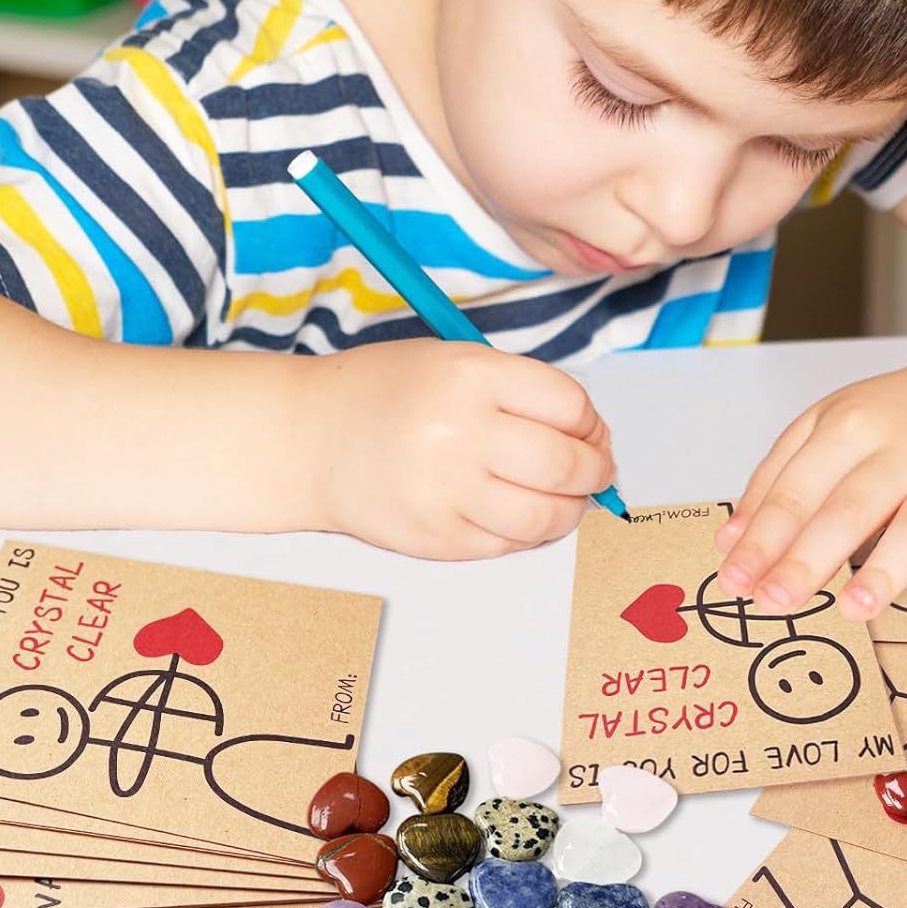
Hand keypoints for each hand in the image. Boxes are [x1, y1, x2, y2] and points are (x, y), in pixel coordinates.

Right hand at [303, 339, 614, 557]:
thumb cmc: (388, 395)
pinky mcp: (436, 538)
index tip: (590, 430)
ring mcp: (446, 492)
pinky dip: (530, 533)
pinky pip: (509, 545)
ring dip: (571, 509)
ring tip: (566, 497)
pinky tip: (521, 514)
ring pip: (547, 516)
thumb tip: (591, 438)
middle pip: (566, 464)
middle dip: (596, 470)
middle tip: (596, 470)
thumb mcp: (454, 362)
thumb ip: (521, 393)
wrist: (310, 439)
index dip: (592, 422)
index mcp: (470, 376)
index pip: (568, 404)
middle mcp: (460, 433)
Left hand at [712, 359, 906, 619]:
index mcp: (852, 426)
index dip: (764, 536)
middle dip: (809, 557)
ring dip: (890, 565)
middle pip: (852, 505)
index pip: (799, 487)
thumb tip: (731, 542)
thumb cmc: (889, 423)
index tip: (737, 579)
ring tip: (854, 607)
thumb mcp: (820, 430)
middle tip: (775, 602)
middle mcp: (906, 448)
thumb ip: (774, 480)